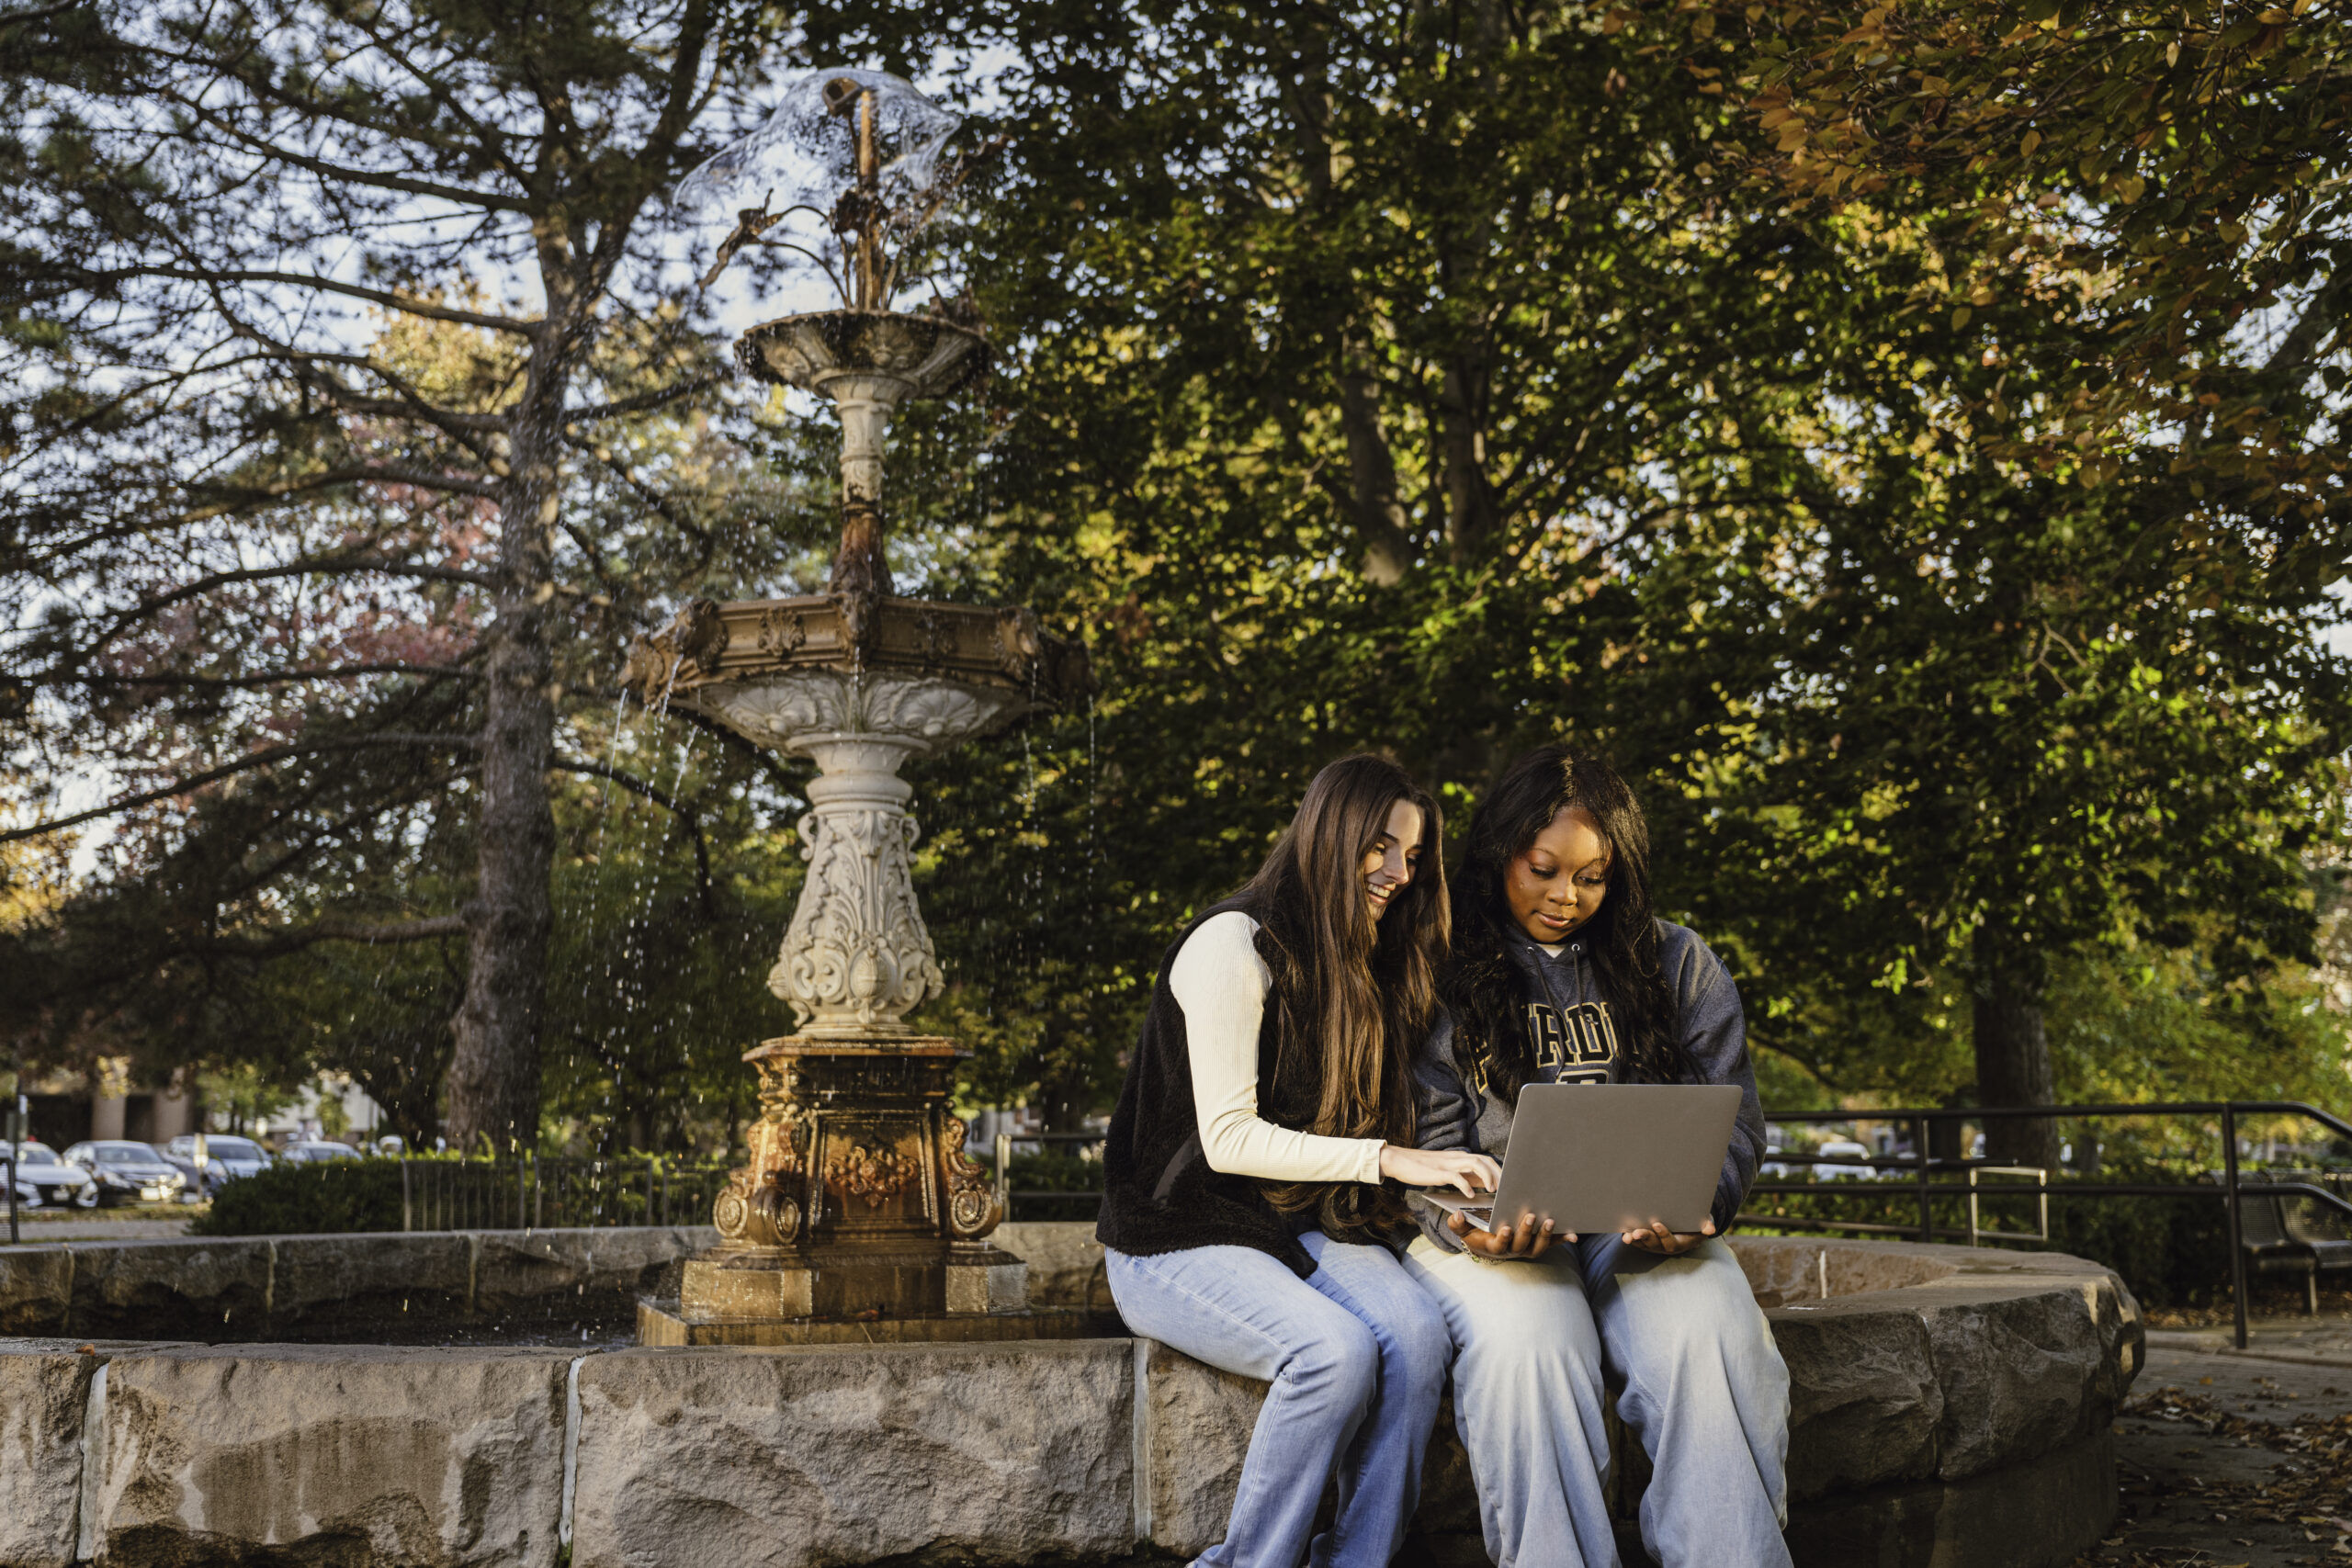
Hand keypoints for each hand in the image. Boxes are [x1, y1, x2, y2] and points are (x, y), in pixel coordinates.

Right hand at [1379, 1144, 1500, 1197]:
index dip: (1499, 1171)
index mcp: (1460, 1157)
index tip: (1508, 1184)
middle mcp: (1457, 1158)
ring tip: (1492, 1191)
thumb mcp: (1446, 1169)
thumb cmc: (1422, 1167)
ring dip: (1487, 1177)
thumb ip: (1462, 1174)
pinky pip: (1456, 1177)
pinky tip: (1470, 1196)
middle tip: (1506, 1189)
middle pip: (1485, 1161)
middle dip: (1499, 1174)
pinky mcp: (1438, 1172)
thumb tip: (1480, 1184)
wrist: (1399, 1160)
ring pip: (1475, 1164)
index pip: (1486, 1160)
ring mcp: (1448, 1164)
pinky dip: (1466, 1186)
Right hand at [1449, 1208, 1565, 1260]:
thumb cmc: (1476, 1234)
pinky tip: (1573, 1234)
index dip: (1503, 1239)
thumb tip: (1457, 1214)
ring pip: (1538, 1246)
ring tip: (1551, 1221)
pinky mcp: (1538, 1245)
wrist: (1489, 1245)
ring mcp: (1527, 1249)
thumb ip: (1458, 1224)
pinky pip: (1551, 1244)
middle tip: (1531, 1216)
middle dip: (1527, 1231)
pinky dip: (1562, 1239)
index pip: (1499, 1245)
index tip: (1505, 1228)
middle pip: (1522, 1245)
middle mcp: (1513, 1251)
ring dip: (1545, 1235)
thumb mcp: (1463, 1230)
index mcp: (1495, 1246)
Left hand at [1621, 1217, 1715, 1255]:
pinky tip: (1622, 1231)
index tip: (1657, 1224)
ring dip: (1633, 1240)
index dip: (1664, 1235)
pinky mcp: (1645, 1241)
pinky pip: (1636, 1241)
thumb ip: (1706, 1224)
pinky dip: (1628, 1237)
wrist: (1688, 1226)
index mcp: (1679, 1243)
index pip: (1671, 1243)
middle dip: (1645, 1238)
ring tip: (1626, 1236)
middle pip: (1654, 1245)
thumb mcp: (1703, 1222)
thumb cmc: (1696, 1222)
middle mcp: (1665, 1247)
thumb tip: (1710, 1228)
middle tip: (1636, 1232)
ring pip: (1642, 1244)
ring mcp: (1654, 1245)